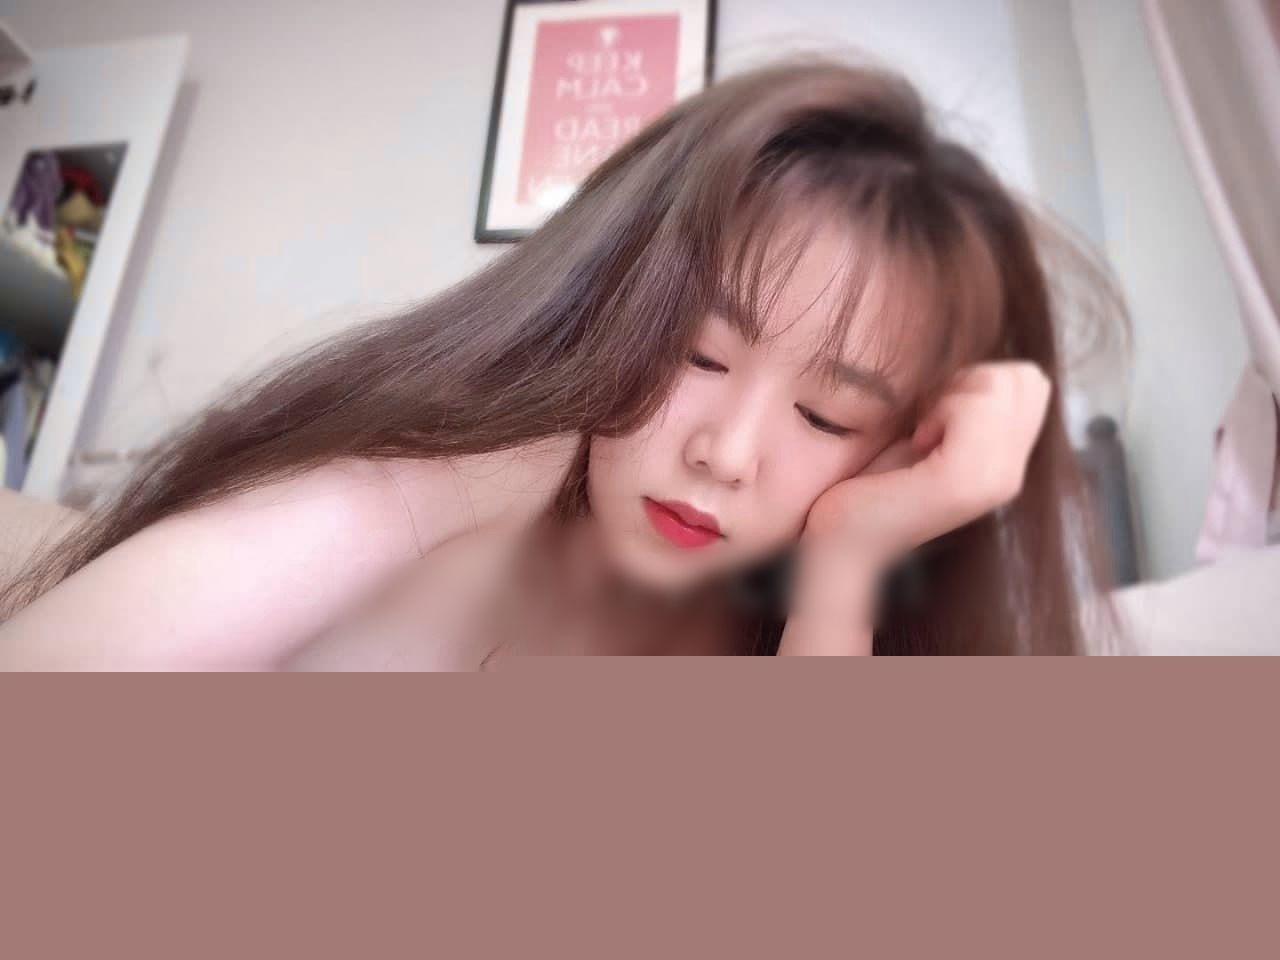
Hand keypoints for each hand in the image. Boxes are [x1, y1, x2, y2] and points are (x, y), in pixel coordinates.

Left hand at [779, 361, 1051, 654]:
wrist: (838, 539)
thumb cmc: (869, 480)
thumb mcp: (925, 430)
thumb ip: (961, 403)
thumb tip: (983, 363)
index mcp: (1006, 460)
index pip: (1029, 379)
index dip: (977, 378)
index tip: (933, 412)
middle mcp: (1011, 474)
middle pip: (1021, 376)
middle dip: (968, 381)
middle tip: (925, 421)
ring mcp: (996, 481)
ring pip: (999, 385)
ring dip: (949, 395)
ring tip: (920, 435)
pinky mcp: (966, 483)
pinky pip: (974, 407)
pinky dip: (941, 410)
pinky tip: (917, 442)